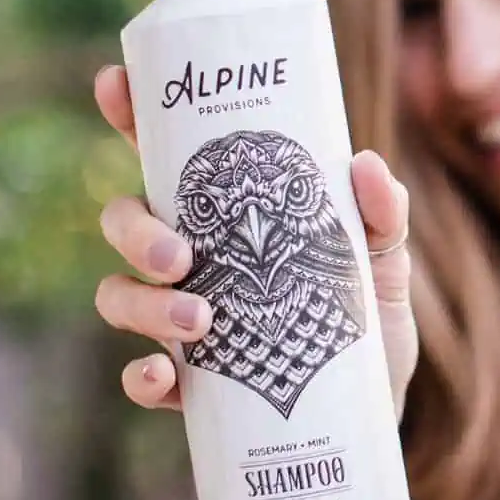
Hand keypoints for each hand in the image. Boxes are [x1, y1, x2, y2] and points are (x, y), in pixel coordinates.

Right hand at [92, 64, 418, 415]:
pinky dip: (142, 376)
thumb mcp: (385, 261)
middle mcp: (191, 258)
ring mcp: (181, 319)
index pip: (165, 153)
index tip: (114, 84)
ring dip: (143, 304)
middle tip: (180, 256)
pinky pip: (140, 378)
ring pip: (118, 294)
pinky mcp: (189, 386)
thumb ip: (382, 213)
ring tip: (200, 321)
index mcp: (227, 213)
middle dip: (134, 231)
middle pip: (124, 220)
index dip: (130, 113)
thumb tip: (364, 164)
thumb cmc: (366, 321)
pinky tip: (163, 375)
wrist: (373, 415)